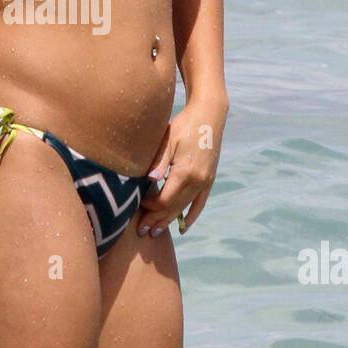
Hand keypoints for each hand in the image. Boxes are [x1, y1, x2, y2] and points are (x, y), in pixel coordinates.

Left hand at [138, 96, 226, 238]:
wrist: (209, 115)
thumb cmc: (184, 124)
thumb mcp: (168, 140)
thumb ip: (159, 161)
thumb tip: (150, 180)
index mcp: (186, 172)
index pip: (165, 199)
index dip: (151, 206)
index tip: (138, 205)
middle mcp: (198, 181)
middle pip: (174, 207)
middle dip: (157, 219)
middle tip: (142, 232)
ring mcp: (206, 182)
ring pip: (185, 208)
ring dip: (169, 221)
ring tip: (156, 232)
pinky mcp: (209, 180)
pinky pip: (200, 203)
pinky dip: (191, 216)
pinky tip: (183, 227)